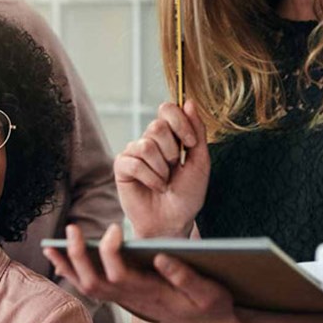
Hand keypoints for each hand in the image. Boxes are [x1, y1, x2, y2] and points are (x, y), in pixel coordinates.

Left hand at [43, 224, 243, 322]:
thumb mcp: (209, 292)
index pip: (120, 276)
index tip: (113, 229)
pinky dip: (74, 272)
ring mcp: (125, 301)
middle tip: (72, 228)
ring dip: (68, 267)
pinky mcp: (123, 297)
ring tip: (51, 244)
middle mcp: (132, 300)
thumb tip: (160, 257)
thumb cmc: (210, 306)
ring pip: (87, 287)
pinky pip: (91, 286)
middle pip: (94, 283)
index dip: (111, 253)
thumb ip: (186, 277)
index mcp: (152, 295)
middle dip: (78, 256)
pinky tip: (63, 256)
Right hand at [114, 99, 209, 237]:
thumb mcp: (200, 161)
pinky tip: (155, 187)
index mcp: (170, 135)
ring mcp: (134, 152)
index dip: (180, 123)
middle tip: (175, 169)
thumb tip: (188, 102)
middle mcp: (150, 140)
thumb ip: (197, 131)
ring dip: (162, 169)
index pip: (168, 109)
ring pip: (147, 145)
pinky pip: (134, 162)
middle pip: (157, 126)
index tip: (190, 143)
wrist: (174, 221)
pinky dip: (150, 178)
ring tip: (164, 182)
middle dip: (172, 152)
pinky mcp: (121, 167)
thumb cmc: (187, 194)